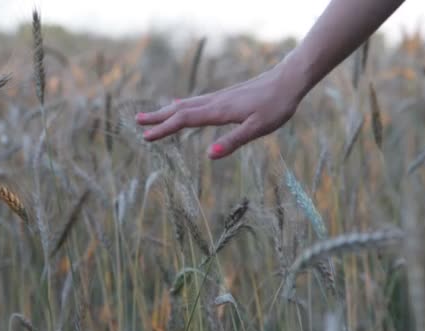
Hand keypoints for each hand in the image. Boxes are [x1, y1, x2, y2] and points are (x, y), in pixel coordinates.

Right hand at [135, 64, 303, 159]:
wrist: (287, 80)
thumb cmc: (275, 106)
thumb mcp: (258, 128)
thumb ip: (234, 141)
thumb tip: (210, 156)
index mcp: (219, 112)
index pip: (184, 120)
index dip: (164, 129)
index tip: (146, 137)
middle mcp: (215, 102)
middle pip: (180, 109)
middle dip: (158, 117)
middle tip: (137, 122)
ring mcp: (220, 98)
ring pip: (187, 104)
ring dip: (167, 110)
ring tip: (151, 115)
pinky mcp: (226, 97)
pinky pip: (197, 102)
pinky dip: (182, 105)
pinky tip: (180, 104)